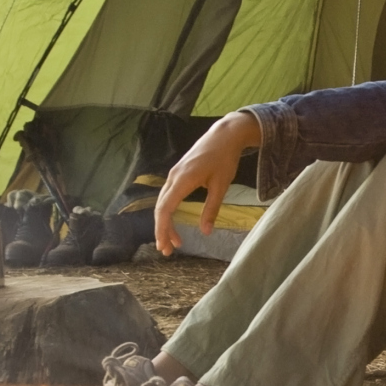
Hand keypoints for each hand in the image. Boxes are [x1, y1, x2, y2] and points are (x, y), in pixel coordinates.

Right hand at [154, 111, 260, 254]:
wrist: (224, 135)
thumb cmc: (224, 159)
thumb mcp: (221, 186)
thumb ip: (212, 209)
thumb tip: (206, 232)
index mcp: (183, 180)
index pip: (165, 209)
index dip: (162, 228)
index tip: (164, 245)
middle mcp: (173, 177)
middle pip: (160, 208)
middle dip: (162, 230)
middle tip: (167, 251)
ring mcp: (174, 174)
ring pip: (163, 202)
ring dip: (165, 223)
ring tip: (173, 242)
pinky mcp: (177, 174)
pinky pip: (168, 196)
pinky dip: (169, 212)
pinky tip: (175, 223)